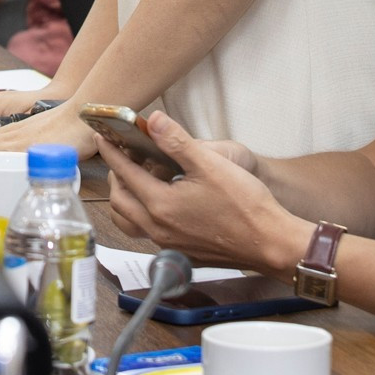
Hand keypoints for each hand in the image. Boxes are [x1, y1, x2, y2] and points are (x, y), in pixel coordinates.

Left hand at [100, 111, 294, 270]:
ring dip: (127, 198)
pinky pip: (148, 233)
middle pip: (120, 200)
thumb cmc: (245, 204)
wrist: (270, 243)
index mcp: (161, 205)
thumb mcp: (210, 165)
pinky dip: (143, 214)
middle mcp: (158, 229)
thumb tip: (154, 120)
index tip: (103, 137)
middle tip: (120, 156)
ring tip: (136, 179)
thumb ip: (177, 141)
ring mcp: (169, 245)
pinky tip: (160, 203)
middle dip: (116, 176)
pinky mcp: (181, 253)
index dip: (112, 152)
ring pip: (131, 221)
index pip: (125, 173)